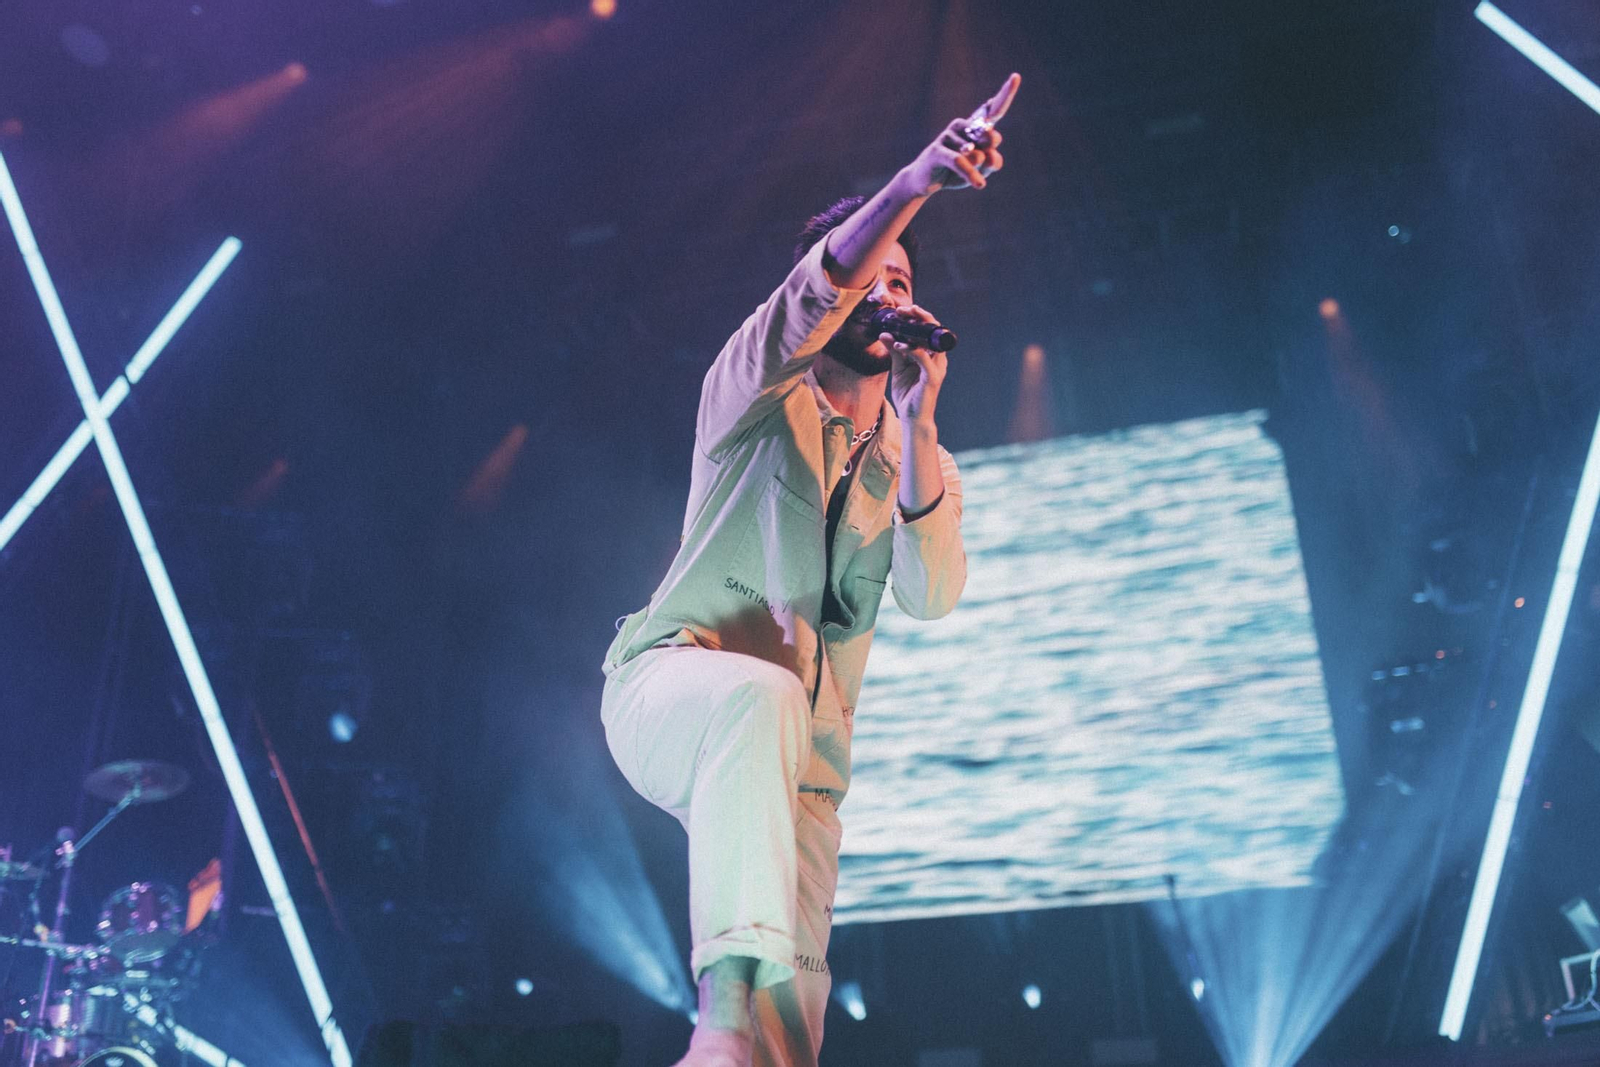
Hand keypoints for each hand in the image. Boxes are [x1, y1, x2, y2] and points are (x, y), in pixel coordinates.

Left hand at [883, 305, 947, 423]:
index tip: (903, 311)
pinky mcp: (933, 377)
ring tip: (902, 321)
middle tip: (904, 310)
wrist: (913, 417)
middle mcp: (937, 359)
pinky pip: (924, 358)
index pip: (929, 330)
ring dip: (917, 328)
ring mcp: (937, 368)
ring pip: (931, 341)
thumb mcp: (898, 368)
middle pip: (934, 330)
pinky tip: (899, 346)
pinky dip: (912, 349)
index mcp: (931, 355)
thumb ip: (894, 351)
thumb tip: (884, 334)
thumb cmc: (908, 394)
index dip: (918, 317)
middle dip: (919, 316)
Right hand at [901, 73, 1020, 195]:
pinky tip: (979, 185)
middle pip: (990, 135)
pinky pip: (961, 161)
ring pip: (977, 154)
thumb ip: (992, 162)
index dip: (1005, 95)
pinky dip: (971, 174)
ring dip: (975, 170)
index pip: (993, 111)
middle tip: (982, 160)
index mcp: (974, 127)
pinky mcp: (937, 149)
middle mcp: (962, 126)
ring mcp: (948, 136)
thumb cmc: (955, 172)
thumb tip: (986, 154)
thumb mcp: (981, 170)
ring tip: (964, 173)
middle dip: (991, 150)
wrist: (926, 182)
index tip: (1015, 77)